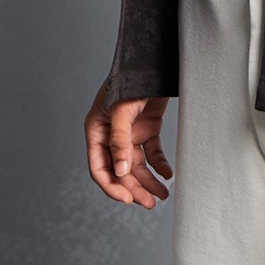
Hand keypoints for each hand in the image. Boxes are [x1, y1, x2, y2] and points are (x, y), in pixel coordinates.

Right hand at [86, 78, 172, 206]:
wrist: (151, 60)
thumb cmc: (129, 80)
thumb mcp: (121, 110)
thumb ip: (120, 141)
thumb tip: (122, 172)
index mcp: (96, 131)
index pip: (99, 167)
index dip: (112, 186)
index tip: (127, 200)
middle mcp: (111, 135)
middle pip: (121, 170)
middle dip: (134, 188)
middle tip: (150, 204)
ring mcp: (129, 133)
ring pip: (137, 165)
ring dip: (148, 181)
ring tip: (162, 196)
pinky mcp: (147, 129)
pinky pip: (152, 153)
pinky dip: (160, 165)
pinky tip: (168, 175)